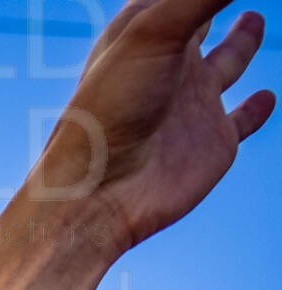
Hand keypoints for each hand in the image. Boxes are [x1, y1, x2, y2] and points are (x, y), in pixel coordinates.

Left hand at [42, 0, 271, 251]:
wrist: (102, 193)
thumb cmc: (112, 108)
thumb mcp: (156, 33)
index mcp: (143, 34)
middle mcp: (169, 64)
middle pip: (197, 20)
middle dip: (209, 3)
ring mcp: (192, 103)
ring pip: (227, 62)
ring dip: (242, 41)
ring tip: (252, 18)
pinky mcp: (213, 140)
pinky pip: (243, 119)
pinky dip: (257, 109)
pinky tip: (267, 98)